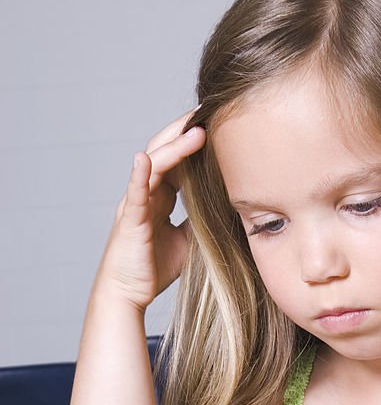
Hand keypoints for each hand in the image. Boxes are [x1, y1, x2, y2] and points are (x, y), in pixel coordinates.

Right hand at [94, 108, 205, 308]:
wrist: (127, 293)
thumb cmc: (153, 267)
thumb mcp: (189, 240)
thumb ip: (201, 220)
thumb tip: (229, 209)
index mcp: (160, 195)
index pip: (179, 159)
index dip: (195, 142)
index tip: (219, 123)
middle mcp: (146, 192)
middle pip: (166, 151)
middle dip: (186, 130)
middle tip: (210, 110)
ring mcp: (136, 203)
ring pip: (154, 165)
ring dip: (174, 146)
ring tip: (196, 130)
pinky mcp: (130, 220)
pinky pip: (134, 193)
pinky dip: (139, 175)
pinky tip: (145, 159)